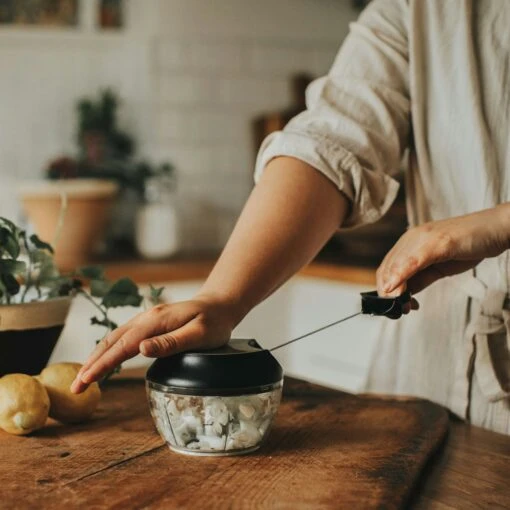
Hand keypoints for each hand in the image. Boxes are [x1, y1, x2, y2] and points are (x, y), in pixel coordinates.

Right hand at [71, 295, 240, 393]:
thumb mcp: (199, 335)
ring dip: (97, 357)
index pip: (122, 346)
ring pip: (114, 338)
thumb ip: (171, 342)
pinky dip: (108, 350)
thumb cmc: (213, 322)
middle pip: (111, 341)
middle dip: (91, 364)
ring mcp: (146, 319)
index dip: (102, 364)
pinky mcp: (149, 324)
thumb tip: (141, 350)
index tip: (85, 380)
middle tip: (75, 387)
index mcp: (156, 321)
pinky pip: (122, 337)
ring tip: (83, 378)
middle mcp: (146, 318)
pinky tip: (104, 360)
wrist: (219, 304)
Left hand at [377, 204, 509, 297]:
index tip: (392, 306)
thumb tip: (403, 295)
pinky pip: (414, 260)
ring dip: (395, 290)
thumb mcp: (438, 267)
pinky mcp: (437, 242)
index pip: (387, 268)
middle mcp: (411, 238)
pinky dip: (402, 276)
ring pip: (397, 265)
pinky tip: (397, 289)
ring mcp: (423, 238)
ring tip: (401, 306)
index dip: (385, 290)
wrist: (494, 230)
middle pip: (388, 268)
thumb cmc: (467, 247)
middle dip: (389, 293)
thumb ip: (420, 278)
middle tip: (396, 309)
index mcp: (409, 243)